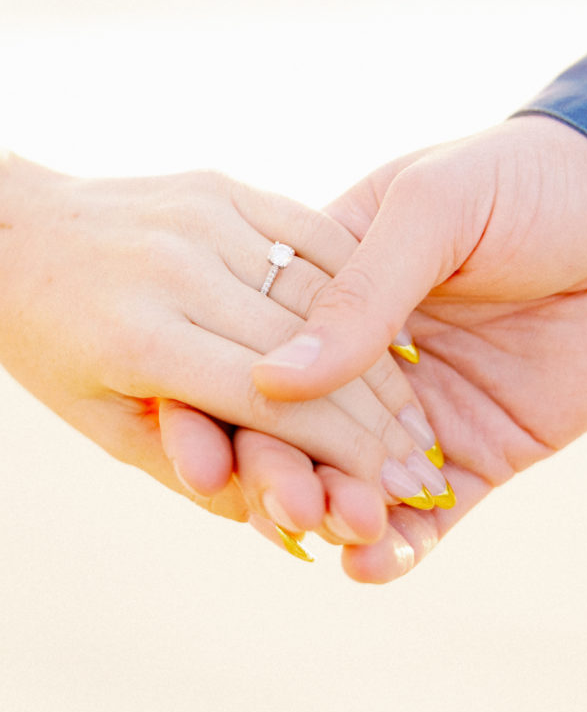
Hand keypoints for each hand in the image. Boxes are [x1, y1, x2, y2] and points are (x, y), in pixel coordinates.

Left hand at [0, 153, 441, 557]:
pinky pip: (313, 233)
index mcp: (142, 338)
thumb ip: (195, 470)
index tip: (392, 487)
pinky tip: (391, 329)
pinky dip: (358, 284)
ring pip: (323, 291)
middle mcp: (180, 267)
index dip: (344, 453)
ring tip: (414, 407)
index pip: (273, 403)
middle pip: (310, 349)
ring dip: (380, 354)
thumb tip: (284, 526)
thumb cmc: (54, 344)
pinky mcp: (223, 185)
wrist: (15, 231)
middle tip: (419, 458)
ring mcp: (205, 216)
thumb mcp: (105, 425)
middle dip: (377, 414)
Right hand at [253, 116, 586, 580]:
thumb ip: (359, 289)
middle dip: (272, 472)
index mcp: (328, 287)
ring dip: (330, 514)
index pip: (250, 352)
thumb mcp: (436, 207)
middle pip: (290, 430)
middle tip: (285, 503)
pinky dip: (395, 548)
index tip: (194, 450)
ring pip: (348, 482)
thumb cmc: (526, 181)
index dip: (212, 401)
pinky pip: (425, 517)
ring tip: (339, 528)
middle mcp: (362, 358)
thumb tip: (276, 377)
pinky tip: (377, 562)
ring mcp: (414, 412)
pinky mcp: (473, 454)